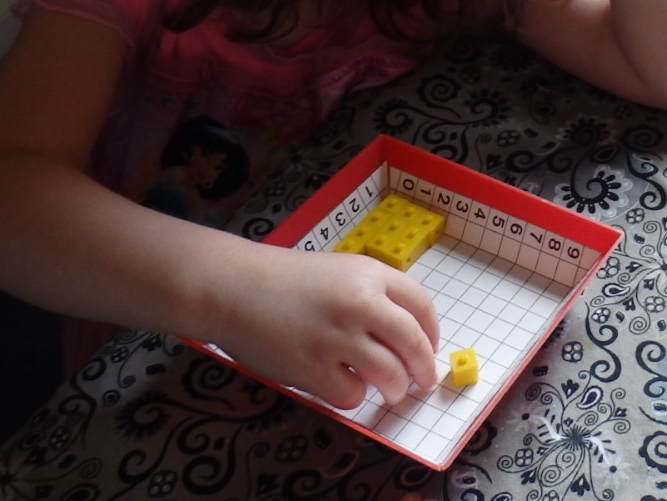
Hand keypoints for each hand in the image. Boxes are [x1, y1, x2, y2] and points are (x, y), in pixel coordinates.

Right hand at [208, 245, 440, 409]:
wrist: (235, 288)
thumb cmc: (287, 281)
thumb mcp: (341, 272)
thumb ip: (374, 296)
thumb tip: (408, 336)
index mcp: (371, 274)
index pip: (421, 306)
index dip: (431, 332)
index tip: (430, 347)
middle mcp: (360, 304)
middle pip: (413, 344)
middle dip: (424, 368)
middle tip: (423, 381)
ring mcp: (337, 337)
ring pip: (389, 375)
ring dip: (394, 388)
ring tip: (390, 390)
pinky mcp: (313, 369)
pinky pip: (351, 394)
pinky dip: (352, 394)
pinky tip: (342, 384)